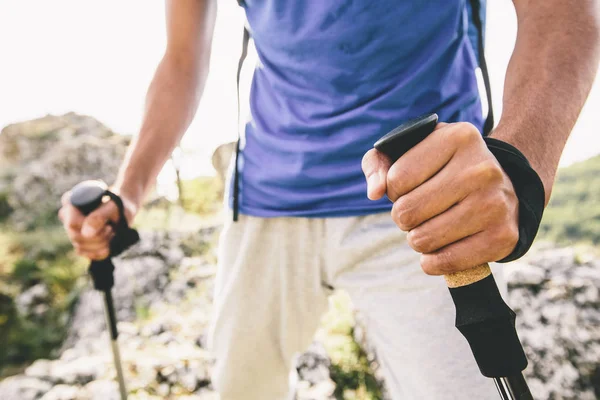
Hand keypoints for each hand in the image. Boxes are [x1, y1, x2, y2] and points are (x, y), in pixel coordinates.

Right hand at [58, 188, 136, 260]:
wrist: (123, 210)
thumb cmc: (117, 204)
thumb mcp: (112, 207)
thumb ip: (99, 217)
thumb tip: (86, 234)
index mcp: (70, 202)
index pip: (73, 224)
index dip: (91, 229)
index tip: (108, 226)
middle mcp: (66, 216)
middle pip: (76, 237)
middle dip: (99, 238)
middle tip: (111, 229)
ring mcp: (71, 229)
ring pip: (79, 247)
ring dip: (100, 244)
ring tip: (110, 233)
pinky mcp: (78, 241)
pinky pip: (84, 253)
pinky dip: (99, 252)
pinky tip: (108, 244)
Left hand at [362, 122, 519, 274]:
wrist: (502, 188)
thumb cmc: (443, 169)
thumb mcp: (411, 151)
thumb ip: (378, 163)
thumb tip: (374, 192)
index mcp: (458, 138)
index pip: (396, 179)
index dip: (394, 190)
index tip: (411, 187)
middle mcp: (482, 169)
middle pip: (407, 212)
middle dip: (403, 217)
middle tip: (419, 211)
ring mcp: (495, 204)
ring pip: (422, 240)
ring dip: (417, 239)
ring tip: (431, 226)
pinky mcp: (503, 237)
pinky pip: (445, 262)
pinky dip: (433, 262)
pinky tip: (441, 248)